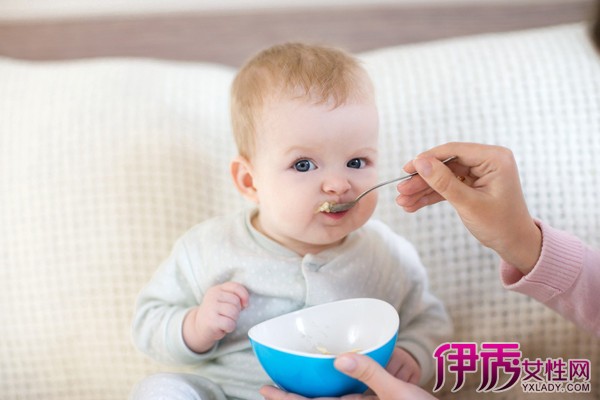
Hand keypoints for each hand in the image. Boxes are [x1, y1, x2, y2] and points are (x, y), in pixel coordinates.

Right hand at [183, 281, 248, 352]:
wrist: (199, 328)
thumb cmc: (216, 314)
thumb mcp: (222, 301)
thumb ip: (233, 296)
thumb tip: (245, 302)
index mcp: (217, 289)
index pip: (236, 287)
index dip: (244, 296)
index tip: (245, 304)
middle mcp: (212, 296)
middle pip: (236, 302)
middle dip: (237, 311)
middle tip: (228, 316)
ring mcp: (211, 308)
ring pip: (234, 312)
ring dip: (233, 320)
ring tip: (225, 321)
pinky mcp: (211, 320)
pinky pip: (230, 323)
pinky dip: (230, 328)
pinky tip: (223, 327)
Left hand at [259, 353, 435, 399]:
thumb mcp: (396, 393)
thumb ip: (370, 374)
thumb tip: (340, 359)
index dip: (286, 399)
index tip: (264, 390)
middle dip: (290, 397)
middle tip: (267, 387)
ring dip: (307, 394)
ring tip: (290, 383)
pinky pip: (343, 398)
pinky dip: (330, 390)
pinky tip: (327, 379)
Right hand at [396, 142, 541, 273]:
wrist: (516, 244)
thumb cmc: (501, 225)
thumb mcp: (468, 204)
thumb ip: (443, 182)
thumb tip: (420, 162)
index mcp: (494, 158)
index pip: (454, 151)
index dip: (428, 159)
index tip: (407, 169)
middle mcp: (487, 161)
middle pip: (445, 164)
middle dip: (422, 180)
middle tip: (401, 190)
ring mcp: (479, 172)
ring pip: (443, 176)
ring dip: (423, 189)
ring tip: (403, 201)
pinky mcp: (473, 184)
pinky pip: (448, 186)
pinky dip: (432, 195)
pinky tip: (414, 204)